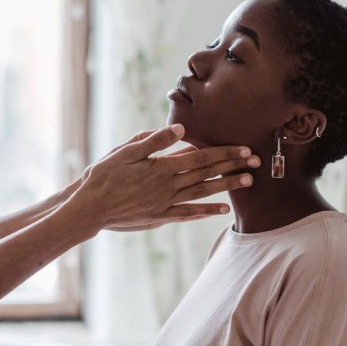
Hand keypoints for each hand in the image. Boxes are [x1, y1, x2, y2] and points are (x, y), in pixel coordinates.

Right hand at [68, 124, 257, 231]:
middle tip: (256, 162)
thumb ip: (154, 141)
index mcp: (161, 167)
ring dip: (226, 187)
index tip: (244, 149)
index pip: (200, 157)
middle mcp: (168, 186)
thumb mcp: (125, 152)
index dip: (224, 152)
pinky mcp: (159, 216)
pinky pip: (188, 213)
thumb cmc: (104, 176)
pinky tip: (222, 209)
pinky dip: (207, 211)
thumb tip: (181, 129)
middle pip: (206, 174)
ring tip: (247, 182)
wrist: (91, 207)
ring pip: (202, 193)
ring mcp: (165, 203)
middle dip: (232, 167)